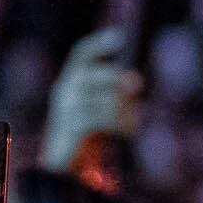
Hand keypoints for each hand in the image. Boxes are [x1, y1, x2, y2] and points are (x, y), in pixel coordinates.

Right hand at [42, 28, 144, 173]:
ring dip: (126, 110)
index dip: (99, 44)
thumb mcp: (99, 112)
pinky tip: (127, 132)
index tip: (120, 36)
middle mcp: (64, 89)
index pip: (82, 54)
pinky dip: (121, 123)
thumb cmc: (86, 137)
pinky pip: (104, 117)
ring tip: (133, 123)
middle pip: (98, 74)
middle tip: (138, 85)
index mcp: (69, 81)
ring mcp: (66, 107)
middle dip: (119, 79)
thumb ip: (113, 96)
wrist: (65, 166)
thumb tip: (134, 81)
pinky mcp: (72, 125)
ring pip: (106, 98)